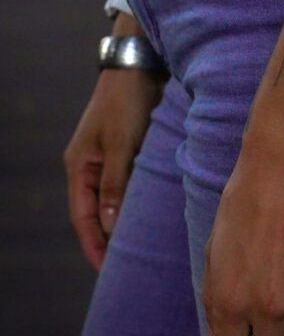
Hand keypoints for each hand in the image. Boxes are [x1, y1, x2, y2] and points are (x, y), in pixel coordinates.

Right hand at [62, 12, 166, 270]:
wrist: (140, 63)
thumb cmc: (128, 101)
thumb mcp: (122, 145)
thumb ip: (115, 185)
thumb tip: (109, 225)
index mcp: (80, 166)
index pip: (83, 217)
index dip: (93, 244)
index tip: (107, 271)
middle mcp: (90, 164)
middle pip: (96, 212)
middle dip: (108, 238)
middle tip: (127, 266)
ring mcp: (108, 157)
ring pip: (113, 199)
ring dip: (124, 220)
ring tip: (140, 247)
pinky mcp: (127, 148)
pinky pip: (128, 184)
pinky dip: (135, 201)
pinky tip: (151, 214)